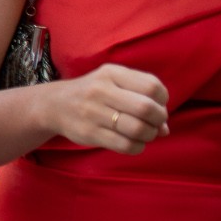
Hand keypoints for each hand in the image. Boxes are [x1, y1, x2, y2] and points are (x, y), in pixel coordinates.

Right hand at [45, 63, 169, 152]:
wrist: (54, 105)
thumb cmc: (94, 93)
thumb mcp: (114, 82)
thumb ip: (142, 98)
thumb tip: (165, 128)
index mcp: (111, 73)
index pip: (152, 86)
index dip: (162, 101)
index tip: (157, 106)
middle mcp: (101, 90)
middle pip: (146, 108)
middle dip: (159, 120)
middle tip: (155, 124)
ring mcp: (93, 112)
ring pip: (137, 129)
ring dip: (149, 135)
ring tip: (144, 134)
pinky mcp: (89, 133)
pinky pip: (125, 145)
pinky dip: (138, 147)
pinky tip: (134, 142)